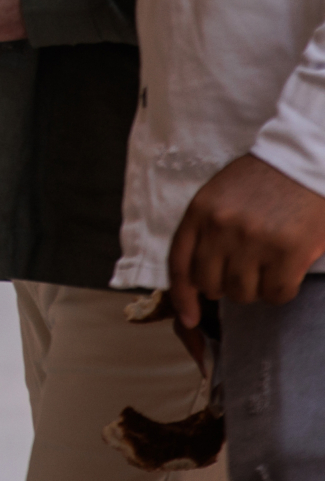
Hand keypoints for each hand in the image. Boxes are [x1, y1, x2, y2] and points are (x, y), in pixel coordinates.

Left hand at [168, 154, 324, 326]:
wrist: (302, 162)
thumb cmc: (260, 182)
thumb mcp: (218, 198)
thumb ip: (205, 232)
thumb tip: (198, 281)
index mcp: (199, 212)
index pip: (179, 264)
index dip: (182, 297)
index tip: (188, 318)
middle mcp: (221, 228)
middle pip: (210, 284)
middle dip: (225, 286)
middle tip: (243, 273)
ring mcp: (254, 241)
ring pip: (243, 293)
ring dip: (254, 288)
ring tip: (266, 266)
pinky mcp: (288, 252)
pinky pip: (276, 294)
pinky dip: (280, 290)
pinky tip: (286, 271)